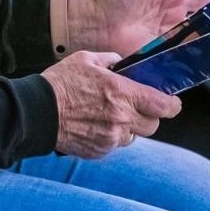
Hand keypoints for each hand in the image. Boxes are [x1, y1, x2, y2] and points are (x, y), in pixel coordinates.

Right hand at [40, 50, 182, 157]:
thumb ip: (111, 60)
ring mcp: (111, 138)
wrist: (37, 112)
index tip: (172, 103)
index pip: (163, 105)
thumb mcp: (86, 59)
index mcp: (122, 93)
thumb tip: (122, 63)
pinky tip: (93, 125)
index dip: (172, 105)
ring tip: (107, 115)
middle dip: (148, 116)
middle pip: (153, 125)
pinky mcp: (100, 151)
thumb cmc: (61, 83)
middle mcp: (121, 118)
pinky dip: (110, 137)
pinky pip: (114, 145)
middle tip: (134, 106)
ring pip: (133, 136)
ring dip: (128, 127)